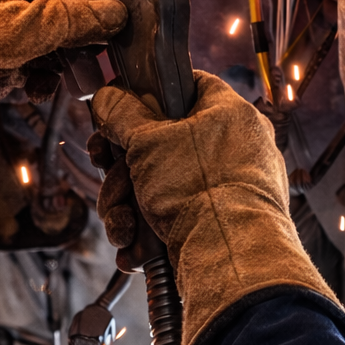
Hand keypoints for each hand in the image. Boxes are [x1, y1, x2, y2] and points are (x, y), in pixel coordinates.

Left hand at [0, 0, 125, 110]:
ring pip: (33, 58)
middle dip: (63, 55)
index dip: (92, 9)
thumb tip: (115, 14)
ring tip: (27, 85)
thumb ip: (77, 22)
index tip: (108, 34)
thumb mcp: (31, 25)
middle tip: (77, 74)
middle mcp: (4, 2)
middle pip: (54, 28)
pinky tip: (0, 90)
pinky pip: (6, 78)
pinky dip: (7, 89)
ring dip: (34, 77)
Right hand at [91, 70, 344, 344]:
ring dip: (128, 208)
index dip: (148, 96)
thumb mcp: (147, 141)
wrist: (232, 259)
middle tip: (108, 175)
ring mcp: (232, 188)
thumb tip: (107, 96)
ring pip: (163, 187)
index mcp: (229, 113)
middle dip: (123, 170)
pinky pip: (177, 219)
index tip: (120, 114)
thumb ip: (121, 113)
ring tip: (122, 228)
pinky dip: (150, 234)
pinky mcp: (223, 225)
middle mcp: (236, 148)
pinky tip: (134, 249)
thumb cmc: (202, 193)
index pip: (187, 86)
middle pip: (163, 145)